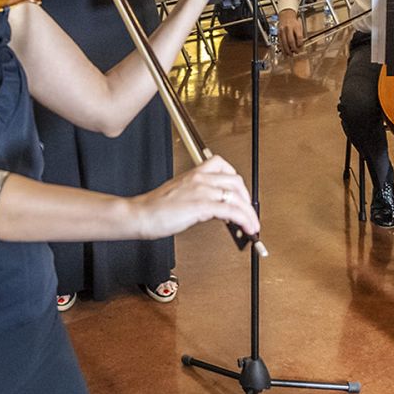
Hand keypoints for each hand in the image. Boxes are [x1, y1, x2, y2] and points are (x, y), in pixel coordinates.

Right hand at [132, 155, 259, 239]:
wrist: (140, 215)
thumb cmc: (155, 208)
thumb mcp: (180, 195)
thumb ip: (198, 196)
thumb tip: (216, 208)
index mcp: (194, 174)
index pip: (223, 166)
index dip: (236, 181)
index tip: (240, 194)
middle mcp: (200, 179)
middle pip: (235, 181)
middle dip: (247, 198)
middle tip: (248, 212)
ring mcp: (201, 191)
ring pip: (236, 196)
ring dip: (249, 213)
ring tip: (252, 225)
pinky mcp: (201, 206)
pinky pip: (231, 210)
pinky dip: (243, 219)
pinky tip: (246, 228)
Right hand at [275, 9, 304, 54]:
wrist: (286, 16)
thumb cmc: (294, 22)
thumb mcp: (299, 26)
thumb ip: (300, 35)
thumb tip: (300, 46)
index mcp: (295, 26)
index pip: (299, 36)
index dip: (300, 43)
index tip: (301, 47)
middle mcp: (288, 28)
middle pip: (291, 40)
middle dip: (294, 48)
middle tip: (296, 53)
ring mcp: (282, 31)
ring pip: (284, 43)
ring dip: (287, 50)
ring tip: (290, 55)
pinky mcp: (278, 33)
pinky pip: (280, 42)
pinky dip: (282, 48)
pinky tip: (285, 52)